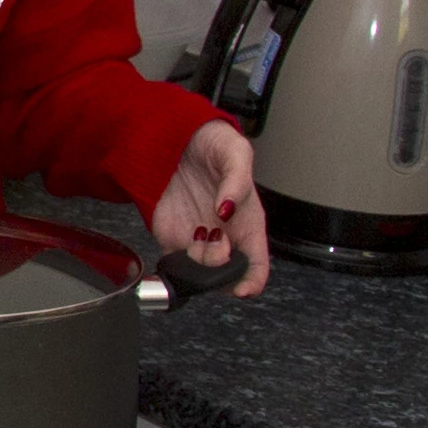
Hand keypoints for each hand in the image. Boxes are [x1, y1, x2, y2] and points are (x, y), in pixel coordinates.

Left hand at [149, 120, 270, 297]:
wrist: (178, 138)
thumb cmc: (215, 147)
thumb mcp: (235, 152)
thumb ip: (236, 180)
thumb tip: (228, 207)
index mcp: (248, 223)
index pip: (256, 263)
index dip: (252, 280)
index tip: (243, 289)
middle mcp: (224, 236)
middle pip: (226, 272)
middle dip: (219, 266)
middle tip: (214, 242)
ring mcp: (196, 238)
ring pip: (199, 271)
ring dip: (196, 263)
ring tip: (195, 235)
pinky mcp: (171, 236)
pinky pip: (172, 262)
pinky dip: (172, 264)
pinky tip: (176, 245)